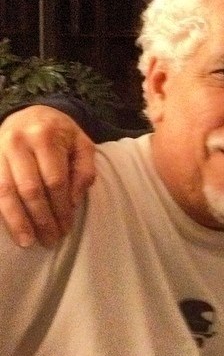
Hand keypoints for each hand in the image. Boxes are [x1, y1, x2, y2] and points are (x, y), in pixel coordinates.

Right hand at [0, 105, 95, 246]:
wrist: (30, 114)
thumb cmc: (61, 134)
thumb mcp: (82, 144)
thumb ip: (84, 170)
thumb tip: (74, 202)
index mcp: (46, 137)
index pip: (54, 180)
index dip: (61, 207)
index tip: (67, 227)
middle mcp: (18, 143)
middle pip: (30, 189)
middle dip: (41, 218)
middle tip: (51, 239)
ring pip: (5, 193)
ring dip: (17, 221)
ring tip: (28, 242)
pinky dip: (1, 211)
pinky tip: (10, 227)